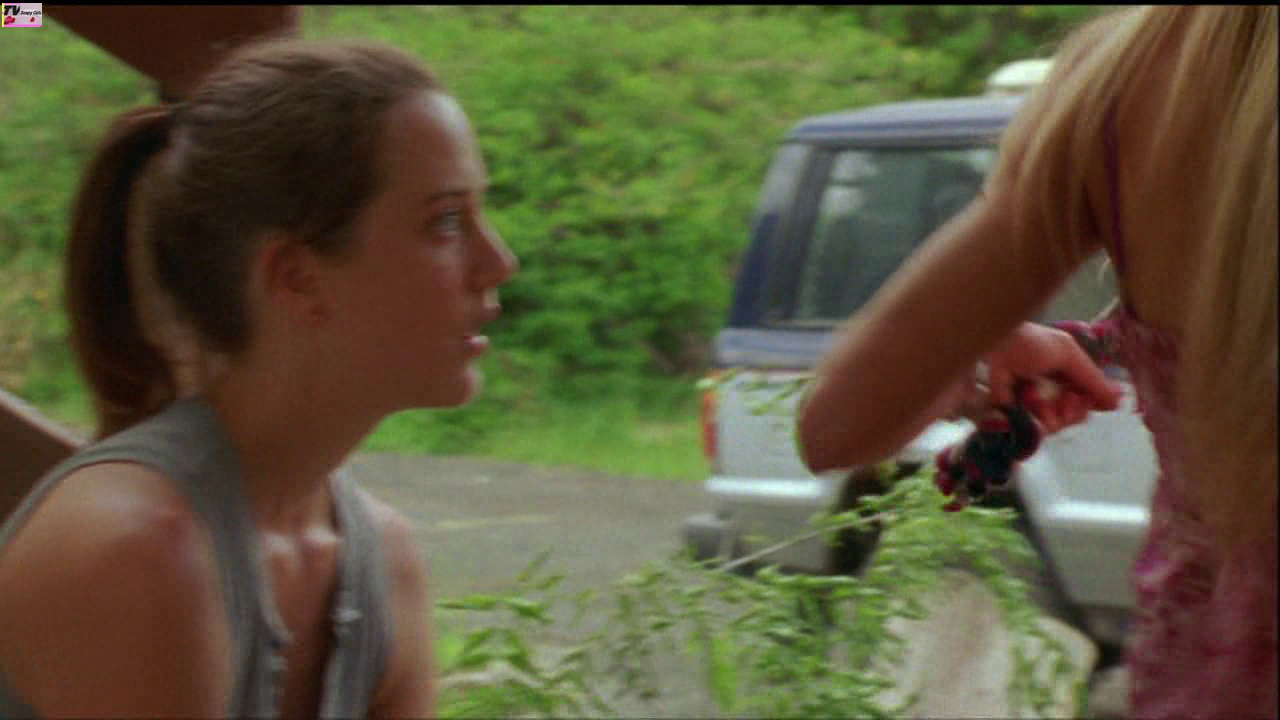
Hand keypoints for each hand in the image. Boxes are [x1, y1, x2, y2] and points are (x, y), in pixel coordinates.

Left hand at [981, 322, 1122, 433]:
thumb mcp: (1066, 352)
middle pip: (1073, 415)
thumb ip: (1092, 377)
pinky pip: (1033, 434)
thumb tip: (1119, 400)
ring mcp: (1028, 408)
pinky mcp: (1011, 421)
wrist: (986, 350)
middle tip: (1064, 400)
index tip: (1086, 397)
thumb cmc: (1026, 344)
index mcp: (1060, 373)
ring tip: (1040, 402)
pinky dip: (1036, 425)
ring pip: (1055, 426)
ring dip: (1053, 416)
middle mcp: (1046, 392)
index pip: (1085, 397)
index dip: (1089, 401)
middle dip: (1072, 409)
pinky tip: (1030, 412)